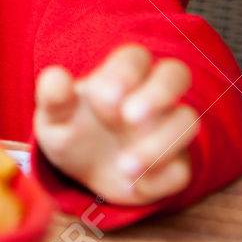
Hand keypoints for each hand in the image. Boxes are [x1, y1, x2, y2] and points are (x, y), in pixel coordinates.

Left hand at [34, 45, 198, 205]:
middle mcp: (152, 96)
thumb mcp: (53, 117)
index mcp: (121, 76)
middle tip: (129, 118)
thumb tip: (56, 76)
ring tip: (124, 166)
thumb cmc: (70, 131)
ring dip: (160, 144)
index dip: (125, 73)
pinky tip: (133, 185)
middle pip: (176, 74)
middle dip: (158, 93)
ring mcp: (168, 129)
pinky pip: (182, 169)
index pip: (136, 57)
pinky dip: (160, 179)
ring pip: (187, 122)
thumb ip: (54, 97)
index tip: (102, 101)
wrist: (82, 173)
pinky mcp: (175, 165)